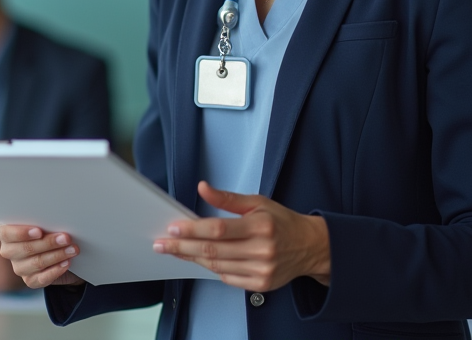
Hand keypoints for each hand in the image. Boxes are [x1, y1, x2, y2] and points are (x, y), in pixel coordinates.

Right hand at [0, 223, 84, 288]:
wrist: (59, 248)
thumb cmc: (48, 227)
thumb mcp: (43, 220)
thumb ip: (42, 219)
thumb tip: (54, 219)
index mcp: (5, 231)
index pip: (6, 233)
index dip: (21, 233)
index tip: (39, 231)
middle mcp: (8, 250)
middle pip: (25, 248)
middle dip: (48, 243)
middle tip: (66, 238)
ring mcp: (18, 267)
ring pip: (36, 263)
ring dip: (57, 255)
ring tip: (72, 249)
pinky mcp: (30, 280)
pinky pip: (42, 278)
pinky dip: (56, 270)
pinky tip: (66, 263)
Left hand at [151, 181, 330, 291]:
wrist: (310, 247)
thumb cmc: (282, 222)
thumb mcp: (258, 202)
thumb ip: (227, 199)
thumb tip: (203, 188)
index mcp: (260, 226)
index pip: (218, 229)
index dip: (192, 229)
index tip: (172, 227)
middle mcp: (262, 250)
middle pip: (213, 251)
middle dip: (183, 247)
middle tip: (162, 244)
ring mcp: (262, 270)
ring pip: (217, 266)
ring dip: (192, 258)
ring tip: (175, 250)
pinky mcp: (261, 285)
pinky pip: (228, 278)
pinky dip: (211, 269)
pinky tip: (199, 259)